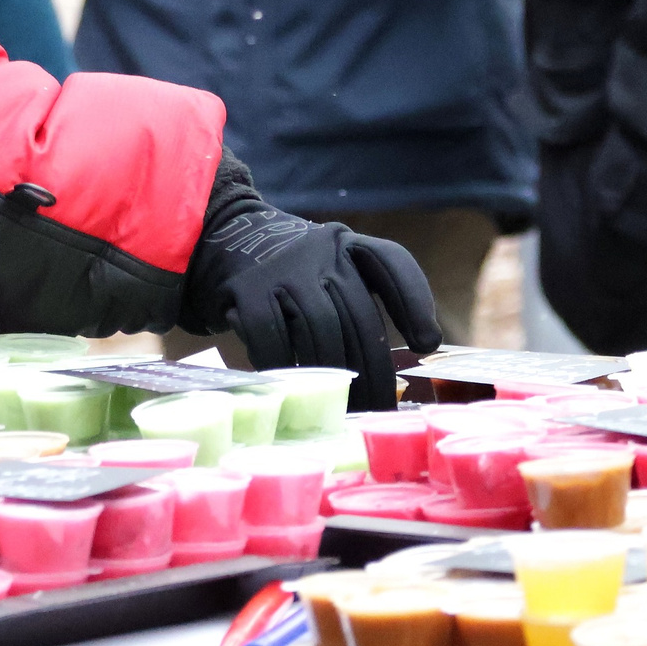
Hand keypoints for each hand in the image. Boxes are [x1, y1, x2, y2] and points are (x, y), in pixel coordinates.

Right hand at [182, 153, 440, 411]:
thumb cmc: (286, 271)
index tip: (426, 343)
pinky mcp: (246, 290)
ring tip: (342, 408)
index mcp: (346, 243)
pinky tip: (294, 390)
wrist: (220, 237)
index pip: (390, 263)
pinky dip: (286, 369)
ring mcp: (281, 269)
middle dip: (373, 370)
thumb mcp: (325, 266)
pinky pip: (273, 339)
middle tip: (379, 409)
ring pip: (320, 330)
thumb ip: (355, 300)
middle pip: (357, 316)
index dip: (414, 302)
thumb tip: (393, 372)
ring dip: (334, 376)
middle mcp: (319, 251)